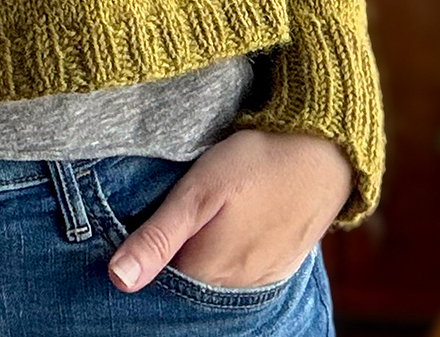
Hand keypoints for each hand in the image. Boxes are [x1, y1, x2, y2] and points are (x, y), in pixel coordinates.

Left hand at [106, 129, 351, 293]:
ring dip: (202, 253)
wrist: (322, 153)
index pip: (159, 279)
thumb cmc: (255, 164)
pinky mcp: (280, 263)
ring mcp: (262, 277)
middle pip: (188, 280)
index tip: (140, 221)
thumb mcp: (198, 192)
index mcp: (208, 271)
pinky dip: (229, 252)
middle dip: (174, 254)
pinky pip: (243, 270)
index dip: (145, 250)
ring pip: (216, 276)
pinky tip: (229, 225)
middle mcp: (235, 286)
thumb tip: (118, 279)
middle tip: (176, 211)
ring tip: (203, 215)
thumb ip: (159, 236)